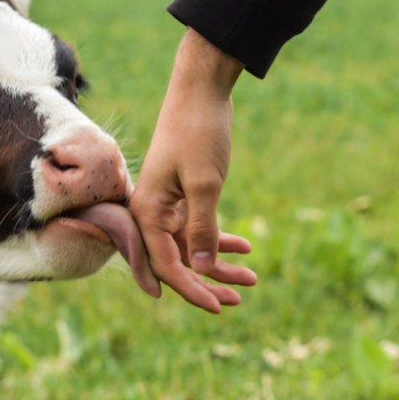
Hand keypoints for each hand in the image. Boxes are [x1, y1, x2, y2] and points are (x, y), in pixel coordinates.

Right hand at [130, 29, 256, 312]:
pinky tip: (248, 249)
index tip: (219, 308)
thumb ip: (203, 227)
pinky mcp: (184, 195)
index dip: (192, 290)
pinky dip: (221, 239)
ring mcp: (168, 205)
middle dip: (206, 284)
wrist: (201, 91)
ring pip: (192, 247)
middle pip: (178, 261)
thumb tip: (204, 268)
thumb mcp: (205, 183)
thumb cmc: (198, 132)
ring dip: (219, 266)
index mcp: (147, 212)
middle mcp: (152, 212)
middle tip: (237, 303)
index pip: (166, 264)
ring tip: (252, 281)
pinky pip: (199, 228)